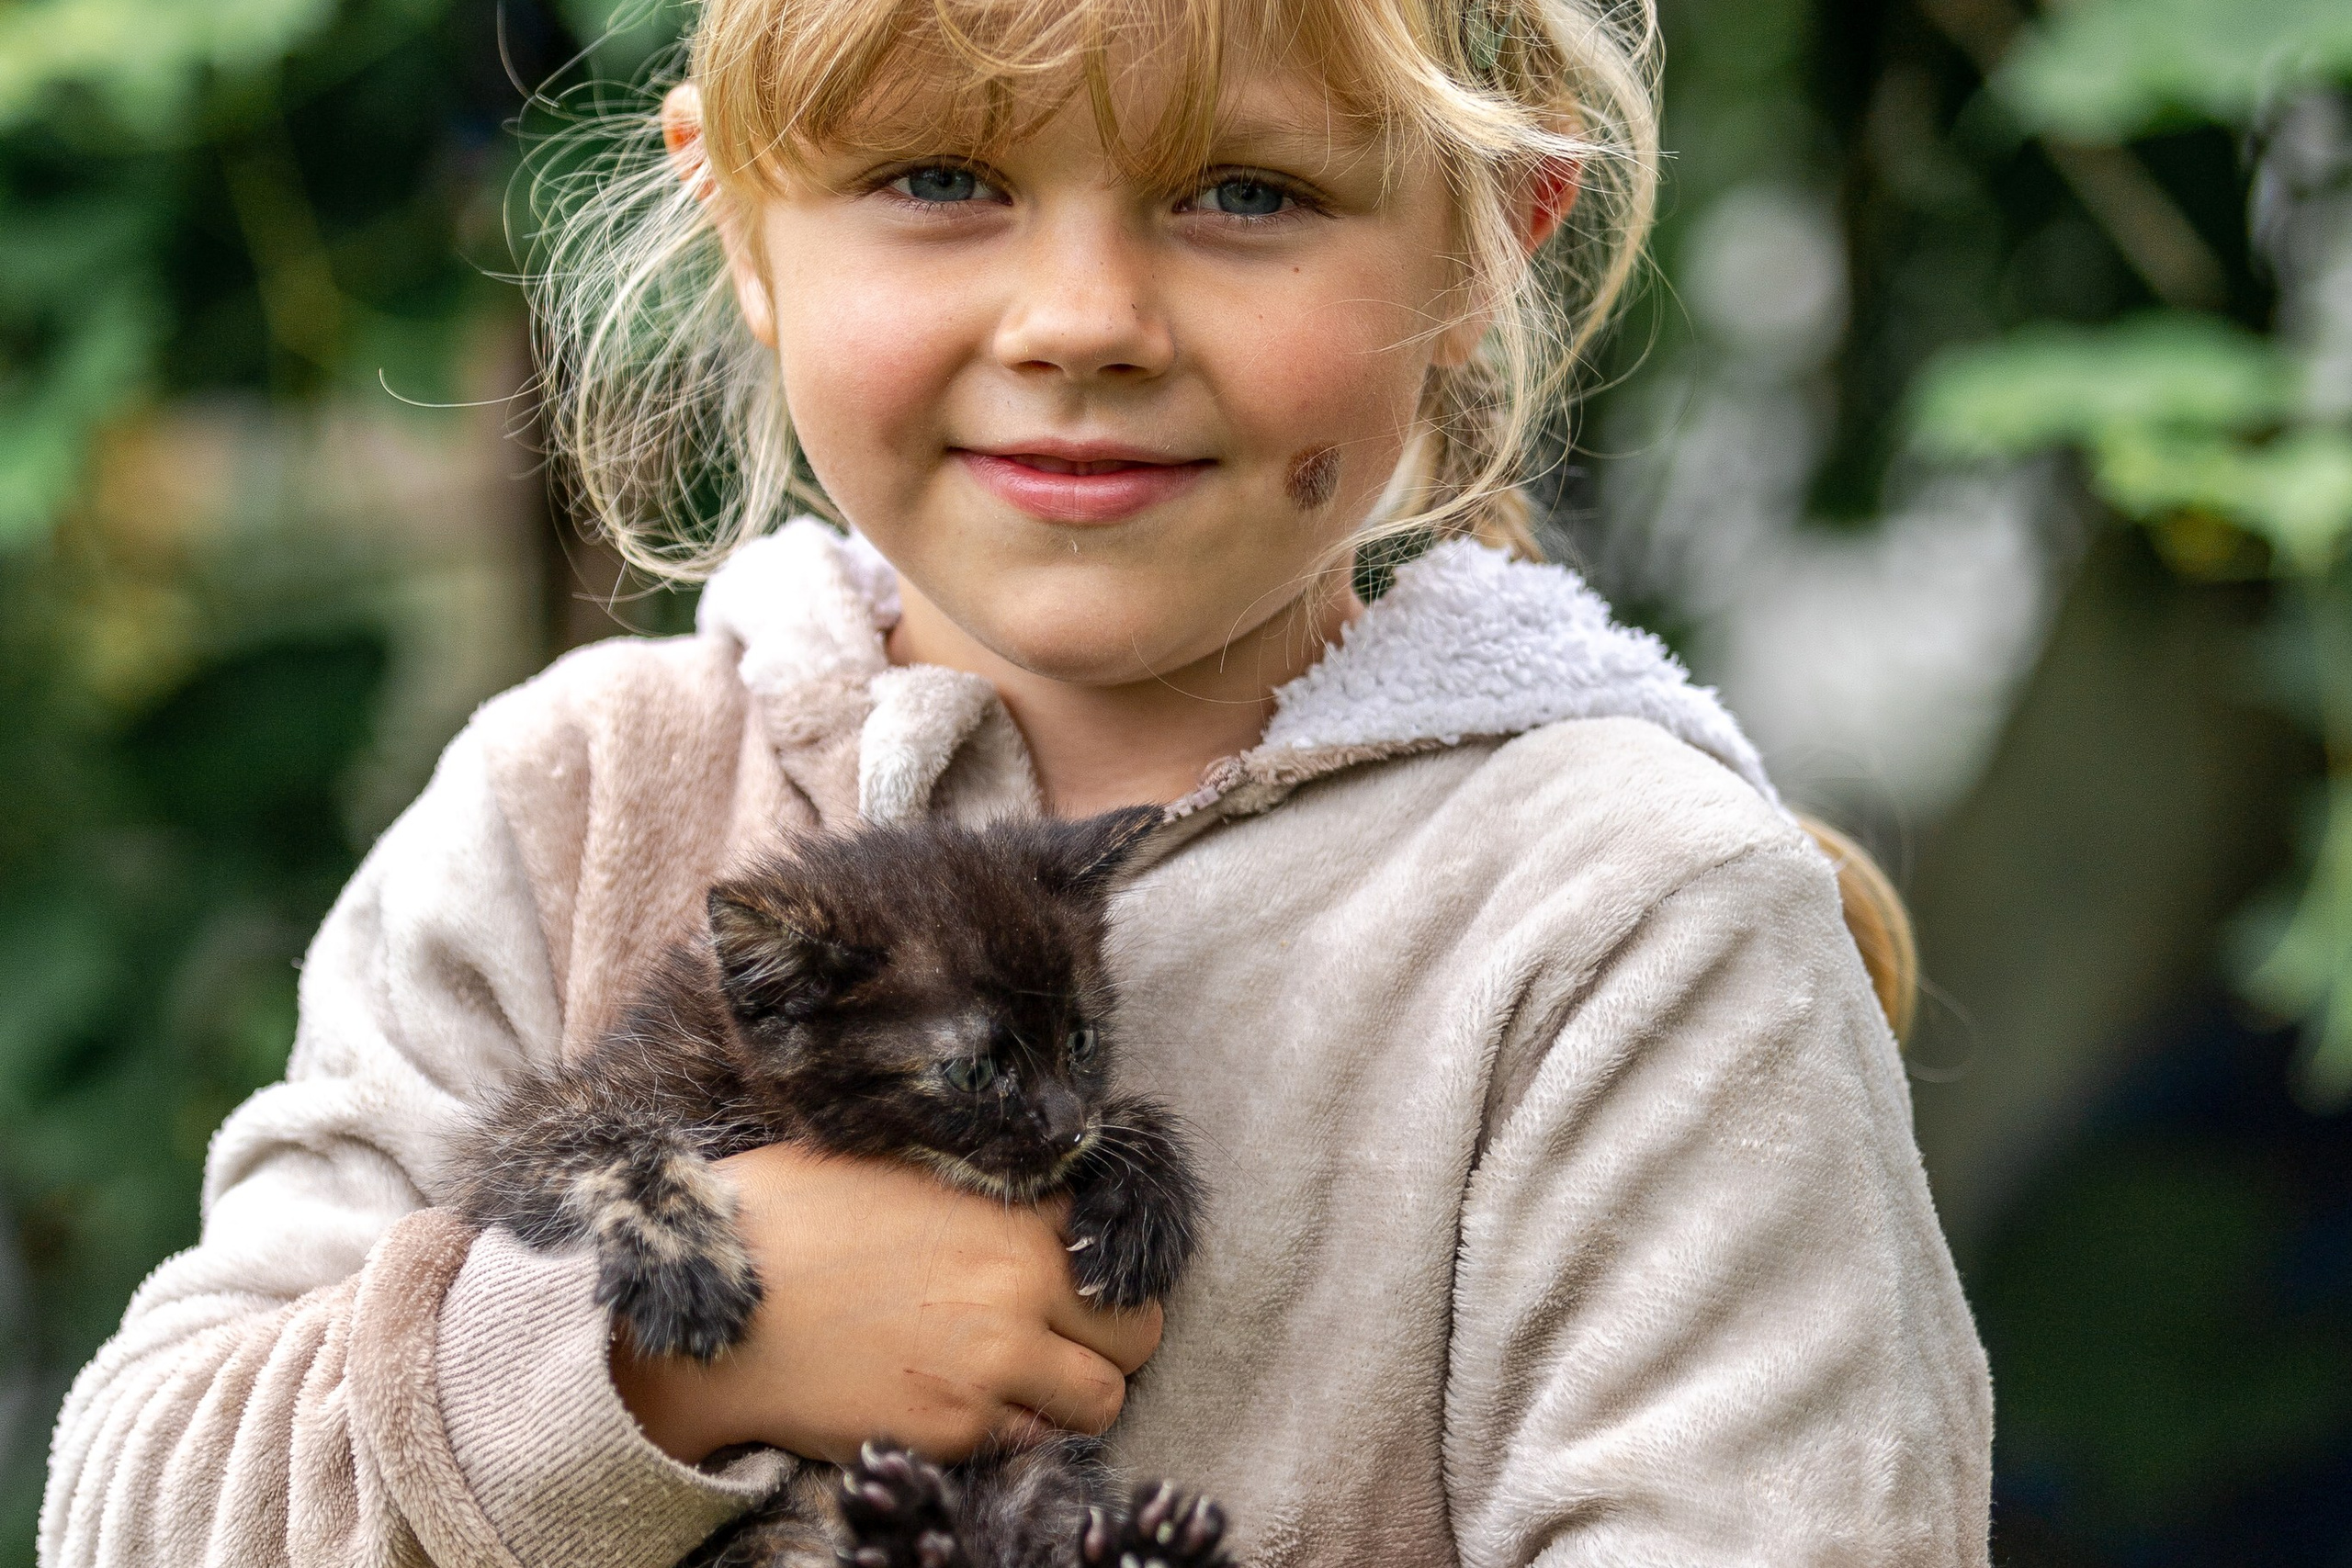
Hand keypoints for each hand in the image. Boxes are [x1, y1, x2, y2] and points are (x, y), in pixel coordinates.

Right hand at [608, 1141, 1162, 1465]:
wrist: (715, 1307)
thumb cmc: (790, 1218)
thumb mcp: (903, 1172)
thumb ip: (985, 1194)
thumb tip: (1032, 1196)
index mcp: (1015, 1214)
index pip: (1123, 1251)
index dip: (1105, 1271)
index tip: (1081, 1283)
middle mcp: (1021, 1289)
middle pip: (1138, 1336)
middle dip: (1111, 1342)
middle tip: (1067, 1343)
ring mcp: (992, 1368)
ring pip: (1102, 1404)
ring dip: (1072, 1398)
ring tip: (1020, 1383)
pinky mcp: (952, 1432)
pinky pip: (1024, 1446)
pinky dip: (1006, 1434)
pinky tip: (956, 1403)